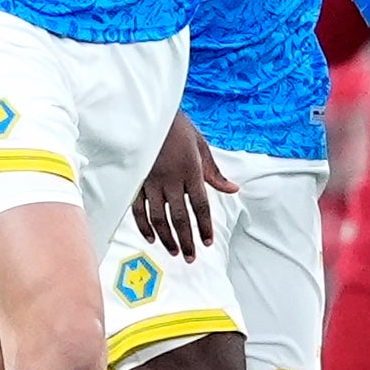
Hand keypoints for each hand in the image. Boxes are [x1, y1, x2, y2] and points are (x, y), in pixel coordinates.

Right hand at [130, 114, 237, 257]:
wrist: (148, 112)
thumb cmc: (178, 127)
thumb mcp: (201, 146)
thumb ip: (215, 172)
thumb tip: (233, 189)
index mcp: (190, 170)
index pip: (200, 206)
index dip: (204, 226)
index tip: (207, 242)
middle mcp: (171, 179)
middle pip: (180, 217)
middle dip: (186, 240)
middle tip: (191, 257)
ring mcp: (151, 181)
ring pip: (159, 217)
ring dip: (166, 237)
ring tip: (174, 251)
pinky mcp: (136, 181)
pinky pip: (138, 208)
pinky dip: (144, 225)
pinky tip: (151, 237)